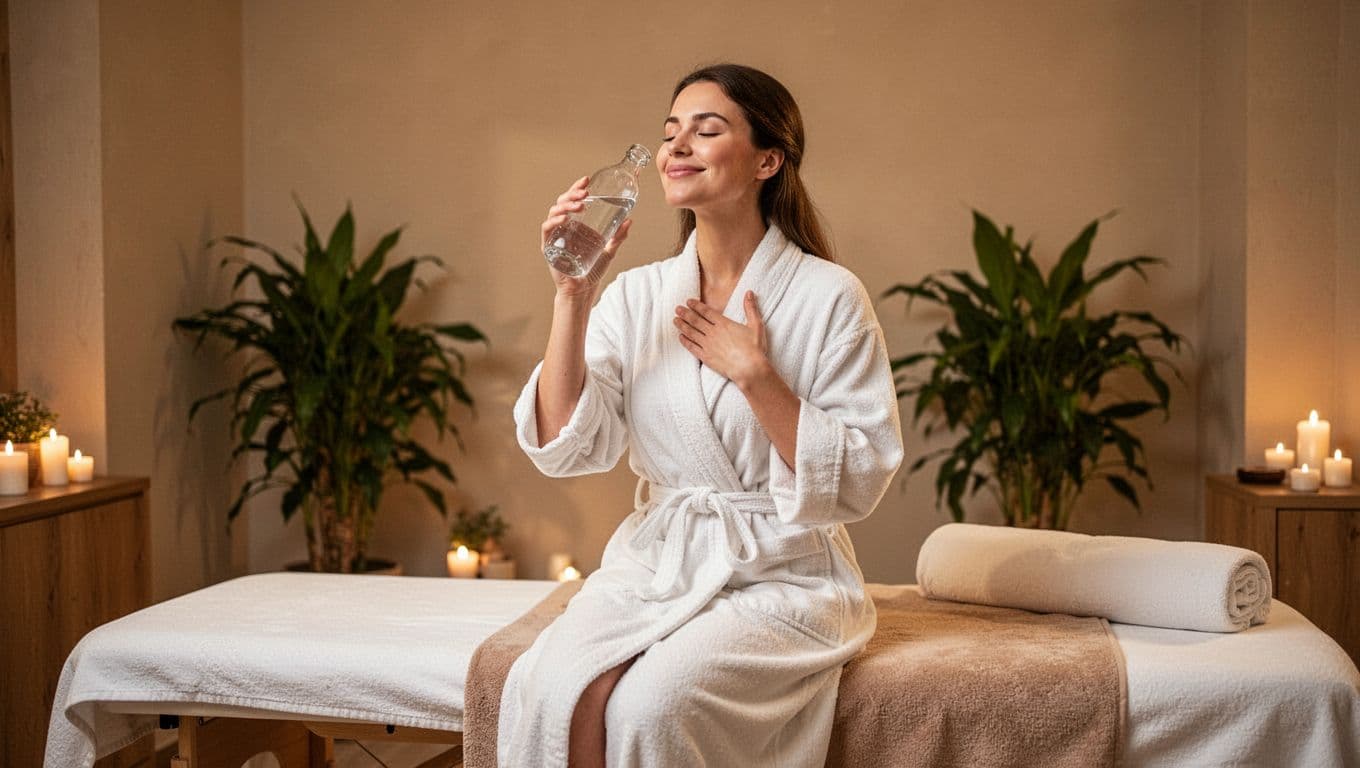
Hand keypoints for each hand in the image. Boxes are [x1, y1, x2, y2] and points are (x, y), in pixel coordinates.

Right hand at [542, 176, 631, 298]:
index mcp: (574, 225)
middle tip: (585, 191)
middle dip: (572, 194)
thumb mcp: (609, 251)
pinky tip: (565, 218)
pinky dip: (554, 221)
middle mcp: (562, 227)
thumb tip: (629, 220)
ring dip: (566, 205)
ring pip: (554, 212)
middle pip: (562, 203)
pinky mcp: (549, 247)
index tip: (587, 179)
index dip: (577, 188)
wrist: (582, 291)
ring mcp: (555, 236)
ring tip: (580, 205)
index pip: (572, 201)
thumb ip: (618, 237)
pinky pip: (547, 229)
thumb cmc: (591, 271)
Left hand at [673, 291, 769, 386]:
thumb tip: (749, 292)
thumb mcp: (756, 325)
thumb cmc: (754, 348)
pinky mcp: (706, 357)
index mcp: (724, 324)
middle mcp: (713, 333)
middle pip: (695, 320)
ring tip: (675, 320)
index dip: (696, 305)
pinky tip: (680, 337)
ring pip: (691, 332)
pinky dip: (685, 341)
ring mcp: (708, 345)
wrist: (749, 369)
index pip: (706, 311)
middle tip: (677, 308)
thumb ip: (751, 308)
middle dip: (685, 313)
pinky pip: (692, 347)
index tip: (688, 301)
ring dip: (682, 325)